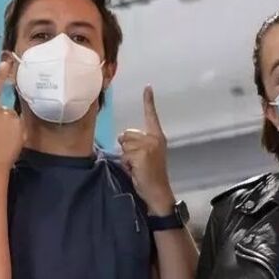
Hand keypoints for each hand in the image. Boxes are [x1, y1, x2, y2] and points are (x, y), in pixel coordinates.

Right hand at [0, 56, 23, 170]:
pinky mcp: (20, 128)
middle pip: (5, 111)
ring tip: (2, 142)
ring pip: (13, 121)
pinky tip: (10, 144)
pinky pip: (20, 128)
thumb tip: (1, 110)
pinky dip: (17, 134)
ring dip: (10, 129)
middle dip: (4, 122)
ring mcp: (11, 119)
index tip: (5, 63)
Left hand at [119, 86, 173, 212]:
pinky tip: (136, 170)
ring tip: (136, 167)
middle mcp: (155, 138)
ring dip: (126, 156)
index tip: (148, 87)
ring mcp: (149, 145)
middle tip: (136, 162)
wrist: (158, 192)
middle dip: (126, 147)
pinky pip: (125, 154)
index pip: (151, 116)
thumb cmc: (149, 175)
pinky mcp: (143, 153)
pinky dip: (127, 163)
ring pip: (124, 143)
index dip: (149, 101)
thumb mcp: (145, 156)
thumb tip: (121, 137)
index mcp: (157, 137)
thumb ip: (136, 144)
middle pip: (127, 133)